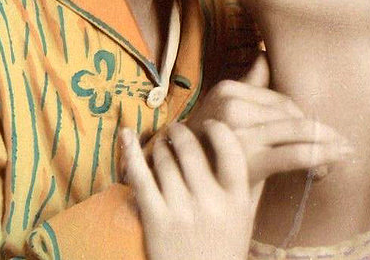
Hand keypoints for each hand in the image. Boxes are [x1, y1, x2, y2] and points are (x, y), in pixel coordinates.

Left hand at [121, 121, 253, 259]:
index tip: (211, 124)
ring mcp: (181, 211)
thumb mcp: (242, 219)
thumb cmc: (222, 251)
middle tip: (176, 129)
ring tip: (161, 143)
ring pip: (166, 161)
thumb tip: (242, 144)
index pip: (231, 150)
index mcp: (237, 201)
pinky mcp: (155, 220)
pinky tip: (126, 136)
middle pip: (192, 151)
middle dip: (181, 133)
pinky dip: (132, 153)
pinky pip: (140, 177)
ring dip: (161, 146)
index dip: (219, 130)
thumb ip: (242, 185)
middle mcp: (211, 203)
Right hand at [186, 54, 352, 187]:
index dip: (304, 118)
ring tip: (341, 156)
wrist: (186, 188)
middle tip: (343, 146)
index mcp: (228, 90)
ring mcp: (238, 133)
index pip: (280, 101)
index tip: (322, 133)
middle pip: (289, 116)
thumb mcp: (223, 111)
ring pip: (295, 134)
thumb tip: (263, 52)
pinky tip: (329, 167)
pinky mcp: (247, 159)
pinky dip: (317, 159)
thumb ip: (248, 83)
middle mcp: (231, 107)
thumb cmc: (210, 150)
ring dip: (324, 148)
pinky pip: (293, 156)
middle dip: (319, 133)